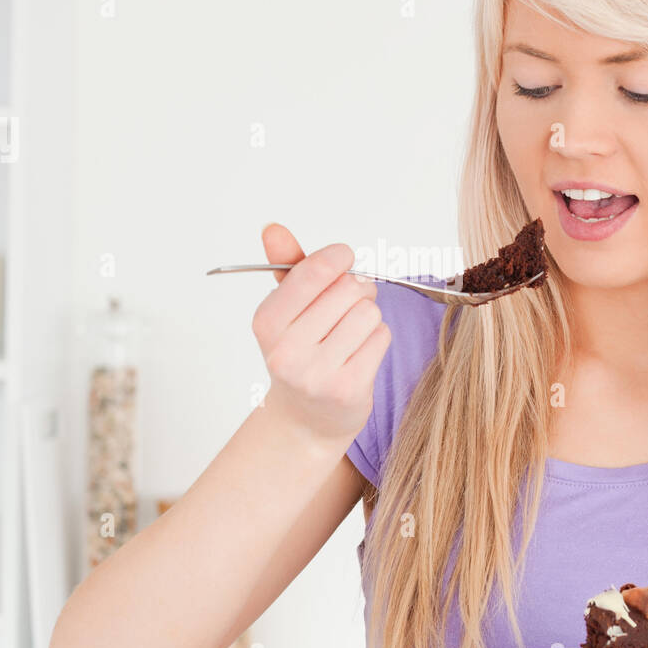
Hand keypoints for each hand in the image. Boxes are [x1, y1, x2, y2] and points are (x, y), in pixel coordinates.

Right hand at [251, 224, 390, 445]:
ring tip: (353, 331)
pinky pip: (381, 337)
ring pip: (368, 313)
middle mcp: (287, 350)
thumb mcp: (286, 309)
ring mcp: (316, 373)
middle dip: (357, 289)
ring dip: (368, 316)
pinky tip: (360, 352)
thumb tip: (273, 229)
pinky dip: (377, 338)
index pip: (313, 272)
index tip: (344, 257)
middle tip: (350, 303)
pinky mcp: (348, 389)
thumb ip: (286, 267)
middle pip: (349, 290)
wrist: (306, 418)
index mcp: (267, 322)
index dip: (337, 258)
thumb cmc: (300, 351)